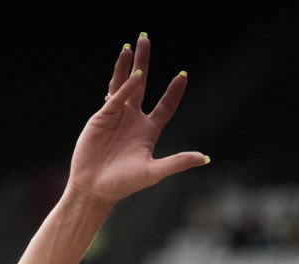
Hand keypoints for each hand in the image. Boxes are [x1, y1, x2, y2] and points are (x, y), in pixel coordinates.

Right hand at [68, 35, 206, 206]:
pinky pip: (115, 95)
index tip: (183, 75)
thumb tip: (204, 158)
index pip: (165, 106)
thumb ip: (178, 162)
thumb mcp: (154, 172)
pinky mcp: (102, 115)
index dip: (174, 91)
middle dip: (145, 61)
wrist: (94, 188)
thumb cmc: (124, 184)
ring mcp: (117, 116)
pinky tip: (133, 74)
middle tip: (146, 39)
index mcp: (148, 131)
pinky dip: (123, 84)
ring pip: (124, 84)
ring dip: (128, 65)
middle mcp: (134, 120)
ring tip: (132, 45)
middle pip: (143, 85)